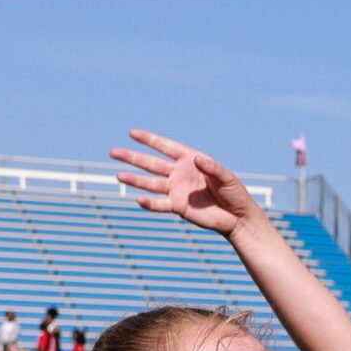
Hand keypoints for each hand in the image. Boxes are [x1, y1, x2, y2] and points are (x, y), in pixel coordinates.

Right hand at [110, 130, 262, 235]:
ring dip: (135, 180)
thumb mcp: (226, 177)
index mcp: (190, 160)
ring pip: (151, 183)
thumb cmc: (234, 193)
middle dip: (133, 157)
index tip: (132, 133)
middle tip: (113, 152)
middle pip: (151, 163)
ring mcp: (176, 189)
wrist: (237, 217)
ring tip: (118, 176)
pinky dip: (150, 203)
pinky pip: (160, 204)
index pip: (166, 147)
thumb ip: (211, 167)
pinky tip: (138, 200)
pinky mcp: (178, 206)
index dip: (149, 140)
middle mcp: (179, 173)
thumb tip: (197, 159)